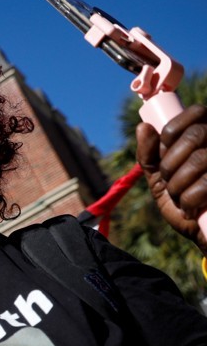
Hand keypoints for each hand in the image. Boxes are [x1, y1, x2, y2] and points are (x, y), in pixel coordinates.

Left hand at [137, 104, 206, 253]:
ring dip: (179, 184)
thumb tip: (143, 127)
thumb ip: (150, 155)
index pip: (198, 111)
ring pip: (201, 159)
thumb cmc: (182, 204)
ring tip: (180, 198)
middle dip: (171, 162)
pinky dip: (190, 200)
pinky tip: (191, 209)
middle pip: (196, 135)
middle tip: (169, 180)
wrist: (202, 234)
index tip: (164, 147)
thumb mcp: (160, 180)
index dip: (174, 128)